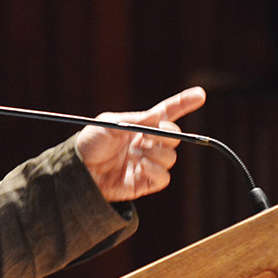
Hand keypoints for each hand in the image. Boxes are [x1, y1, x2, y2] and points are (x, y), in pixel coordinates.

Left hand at [74, 86, 205, 200]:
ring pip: (170, 157)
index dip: (183, 103)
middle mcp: (146, 143)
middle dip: (165, 135)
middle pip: (174, 137)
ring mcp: (146, 163)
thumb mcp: (109, 125)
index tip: (200, 94)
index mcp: (139, 126)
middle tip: (145, 137)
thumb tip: (159, 115)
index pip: (166, 114)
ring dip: (157, 153)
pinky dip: (157, 170)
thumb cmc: (89, 144)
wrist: (78, 171)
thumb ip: (136, 120)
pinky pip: (164, 177)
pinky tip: (141, 165)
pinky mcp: (144, 182)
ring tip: (136, 154)